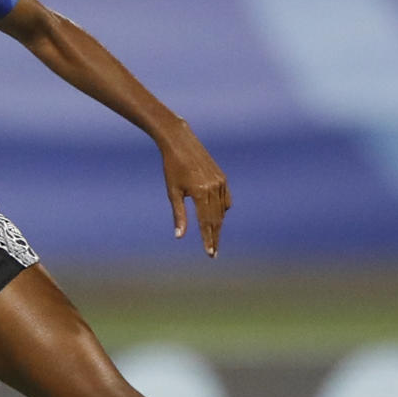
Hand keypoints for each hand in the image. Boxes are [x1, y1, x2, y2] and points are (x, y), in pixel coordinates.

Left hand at [160, 123, 228, 255]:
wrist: (180, 143)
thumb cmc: (171, 168)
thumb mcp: (173, 192)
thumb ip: (179, 215)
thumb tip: (179, 236)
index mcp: (201, 192)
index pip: (207, 222)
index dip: (208, 239)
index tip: (210, 253)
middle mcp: (214, 188)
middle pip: (217, 219)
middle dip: (214, 237)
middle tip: (213, 253)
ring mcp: (221, 182)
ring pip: (222, 211)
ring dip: (218, 225)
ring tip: (213, 239)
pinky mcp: (222, 178)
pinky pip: (226, 200)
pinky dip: (222, 210)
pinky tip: (217, 218)